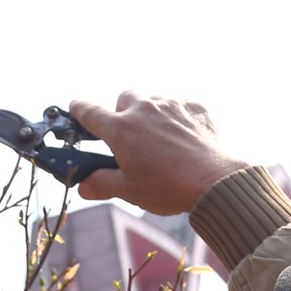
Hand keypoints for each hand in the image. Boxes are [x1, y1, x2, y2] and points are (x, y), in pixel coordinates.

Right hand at [67, 93, 249, 214]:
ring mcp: (171, 105)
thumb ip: (100, 184)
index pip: (89, 112)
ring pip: (152, 101)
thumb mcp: (128, 190)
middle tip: (129, 138)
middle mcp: (143, 109)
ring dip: (150, 115)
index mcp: (121, 128)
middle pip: (123, 99)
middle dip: (122, 114)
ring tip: (159, 141)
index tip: (75, 108)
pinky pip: (178, 107)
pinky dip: (176, 119)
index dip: (78, 110)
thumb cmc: (168, 187)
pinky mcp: (194, 107)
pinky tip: (182, 141)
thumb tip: (83, 186)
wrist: (214, 182)